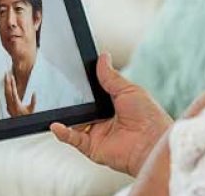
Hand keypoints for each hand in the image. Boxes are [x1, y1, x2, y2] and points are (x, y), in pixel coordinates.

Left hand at [4, 72, 36, 116]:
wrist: (19, 124)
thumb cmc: (26, 116)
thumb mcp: (32, 109)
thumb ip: (33, 101)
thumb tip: (34, 93)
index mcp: (16, 104)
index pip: (14, 92)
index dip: (12, 84)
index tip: (12, 77)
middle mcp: (11, 104)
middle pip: (7, 91)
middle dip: (7, 82)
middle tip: (6, 74)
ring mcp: (8, 105)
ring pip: (6, 93)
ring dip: (6, 85)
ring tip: (6, 77)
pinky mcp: (7, 106)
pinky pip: (6, 96)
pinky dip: (6, 89)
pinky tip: (7, 85)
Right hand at [50, 53, 172, 176]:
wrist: (152, 141)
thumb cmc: (148, 116)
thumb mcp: (128, 90)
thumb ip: (111, 77)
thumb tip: (102, 57)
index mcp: (113, 104)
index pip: (93, 93)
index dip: (82, 85)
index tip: (70, 72)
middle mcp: (103, 119)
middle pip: (81, 107)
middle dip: (70, 98)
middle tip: (58, 86)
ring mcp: (97, 133)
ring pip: (74, 123)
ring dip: (63, 114)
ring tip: (53, 103)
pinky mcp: (92, 147)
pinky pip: (73, 139)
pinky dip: (63, 132)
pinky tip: (57, 125)